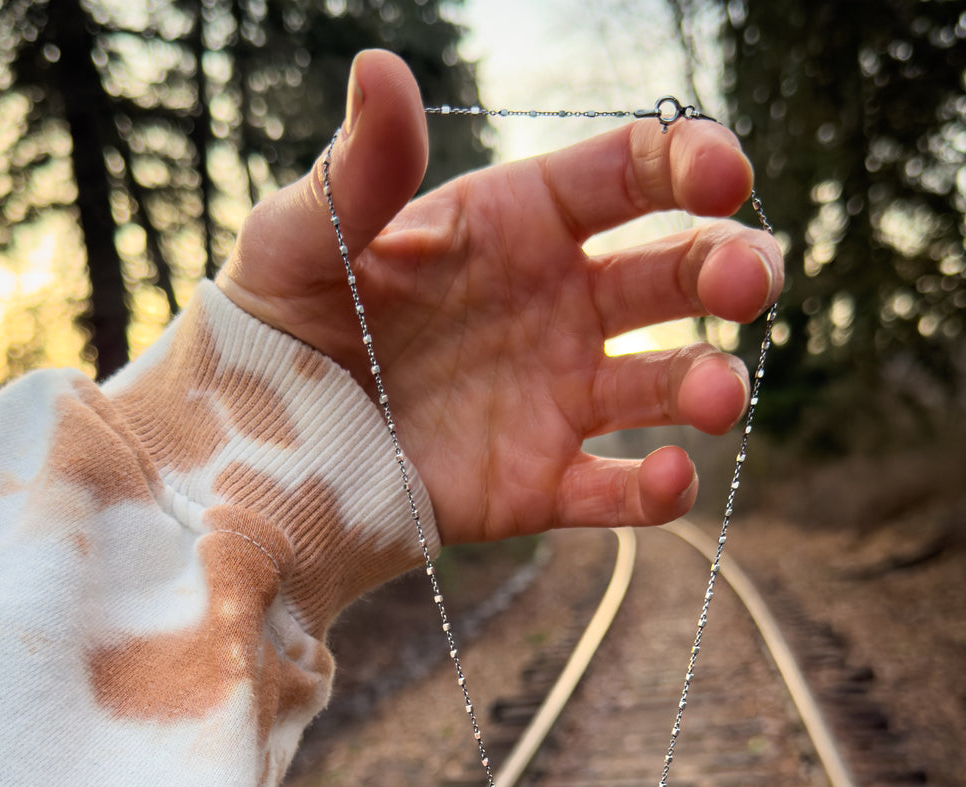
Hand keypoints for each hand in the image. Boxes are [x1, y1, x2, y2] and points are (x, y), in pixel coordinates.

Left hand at [217, 50, 782, 544]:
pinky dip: (658, 493)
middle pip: (674, 276)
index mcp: (517, 226)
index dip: (689, 163)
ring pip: (667, 384)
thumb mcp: (302, 240)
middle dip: (727, 270)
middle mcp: (558, 307)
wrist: (264, 449)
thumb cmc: (280, 322)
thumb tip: (381, 69)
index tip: (725, 174)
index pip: (629, 176)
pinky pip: (617, 491)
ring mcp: (558, 398)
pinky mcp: (542, 483)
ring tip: (715, 398)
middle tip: (748, 283)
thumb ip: (356, 172)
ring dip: (709, 385)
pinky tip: (668, 482)